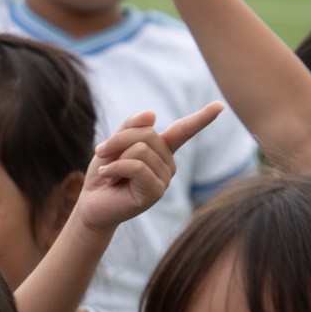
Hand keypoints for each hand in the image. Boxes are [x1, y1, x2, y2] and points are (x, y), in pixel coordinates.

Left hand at [73, 103, 221, 233]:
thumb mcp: (112, 145)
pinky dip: (115, 167)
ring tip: (109, 171)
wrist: (91, 205)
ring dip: (115, 157)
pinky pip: (136, 166)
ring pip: (140, 149)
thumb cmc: (104, 174)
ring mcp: (164, 178)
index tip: (219, 106)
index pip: (184, 131)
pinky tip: (108, 176)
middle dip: (118, 140)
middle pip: (147, 133)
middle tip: (104, 155)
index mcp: (161, 150)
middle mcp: (168, 163)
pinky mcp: (156, 192)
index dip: (202, 118)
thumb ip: (130, 128)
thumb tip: (152, 114)